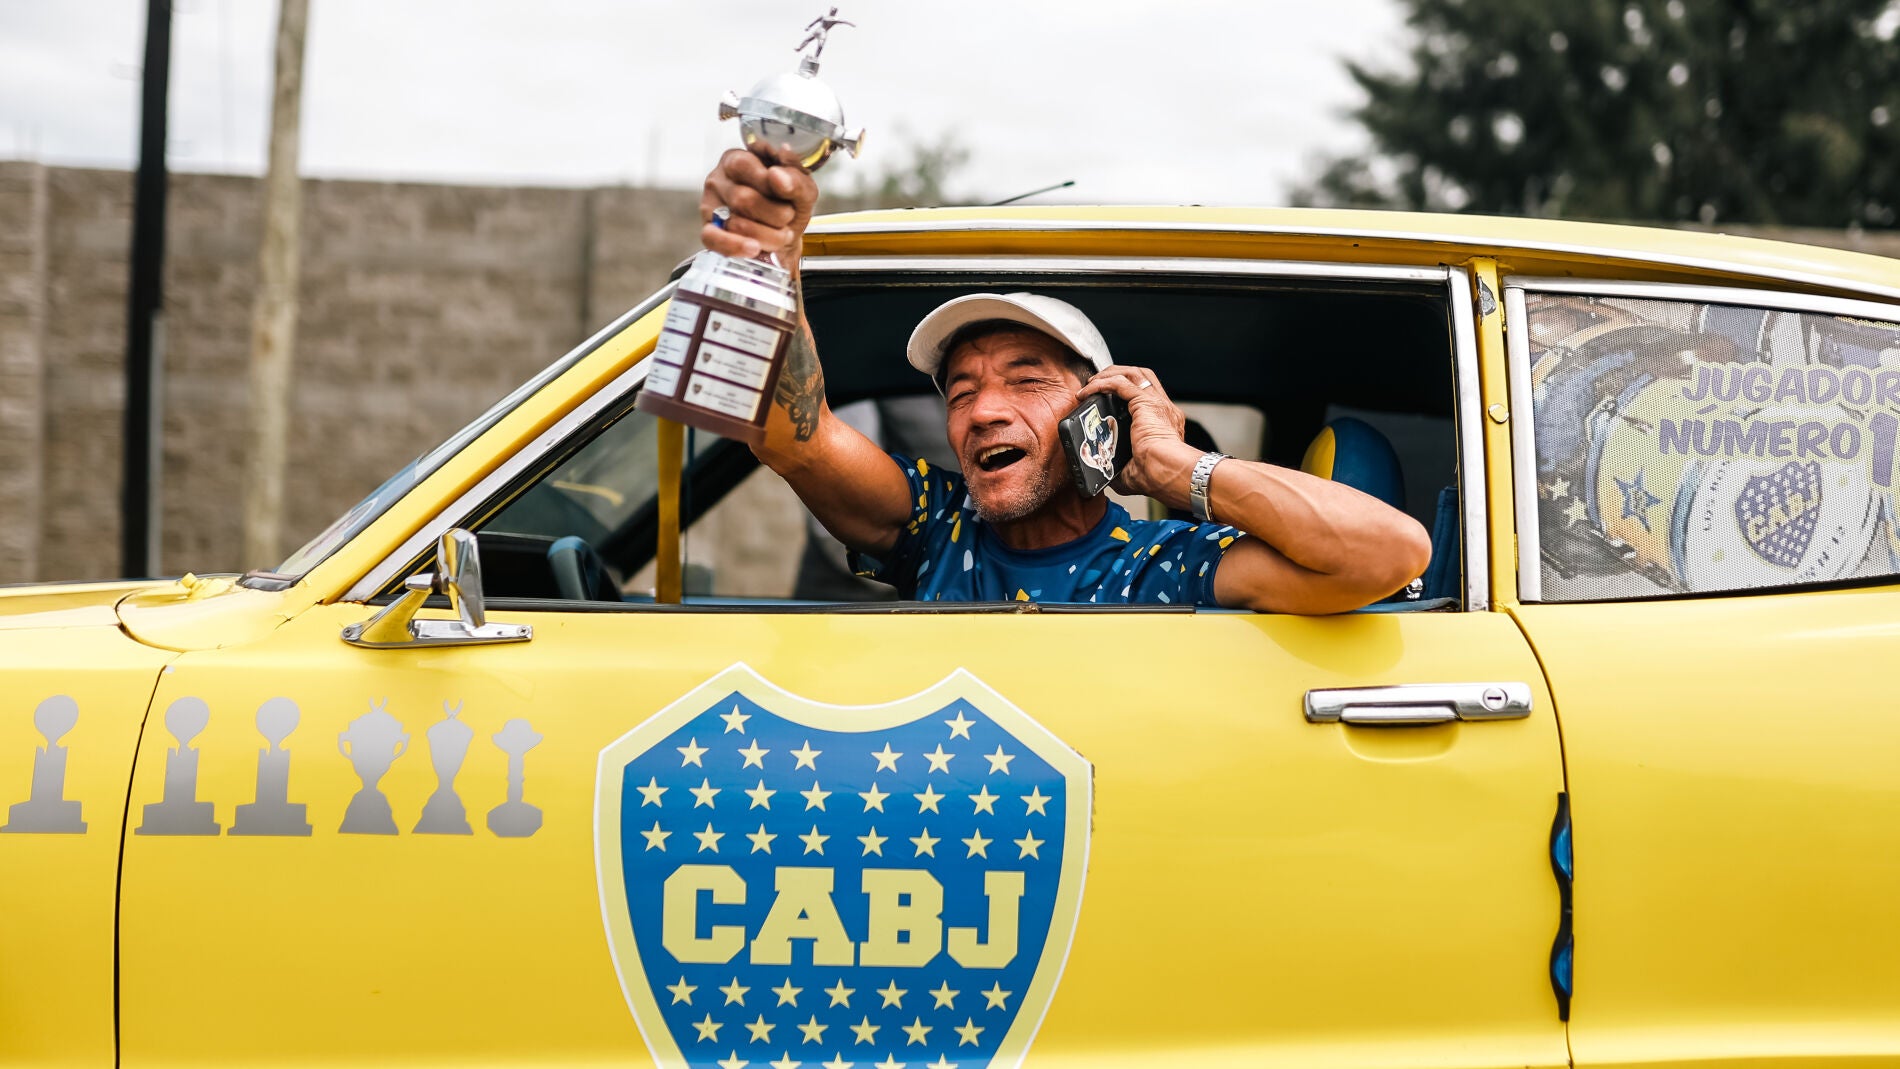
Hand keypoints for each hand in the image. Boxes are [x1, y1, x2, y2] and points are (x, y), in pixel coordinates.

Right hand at [700, 147, 818, 263]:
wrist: (786, 236)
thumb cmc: (789, 206)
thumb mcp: (802, 188)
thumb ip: (795, 178)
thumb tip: (777, 175)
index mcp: (738, 158)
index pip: (744, 165)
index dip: (769, 184)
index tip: (788, 196)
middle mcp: (719, 179)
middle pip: (742, 198)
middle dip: (776, 214)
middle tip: (788, 217)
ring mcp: (711, 206)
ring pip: (735, 223)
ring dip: (768, 235)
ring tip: (781, 235)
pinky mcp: (708, 230)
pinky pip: (713, 239)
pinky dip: (736, 247)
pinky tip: (754, 248)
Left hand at [1077, 365, 1198, 501]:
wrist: (1167, 472)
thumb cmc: (1157, 476)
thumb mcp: (1133, 471)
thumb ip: (1120, 467)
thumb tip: (1105, 472)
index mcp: (1163, 423)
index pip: (1146, 396)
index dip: (1125, 392)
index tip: (1105, 399)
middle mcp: (1163, 408)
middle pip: (1141, 377)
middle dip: (1116, 375)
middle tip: (1095, 385)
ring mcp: (1156, 403)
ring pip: (1133, 373)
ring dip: (1109, 375)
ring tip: (1090, 384)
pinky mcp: (1145, 402)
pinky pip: (1120, 383)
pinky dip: (1102, 383)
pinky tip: (1089, 390)